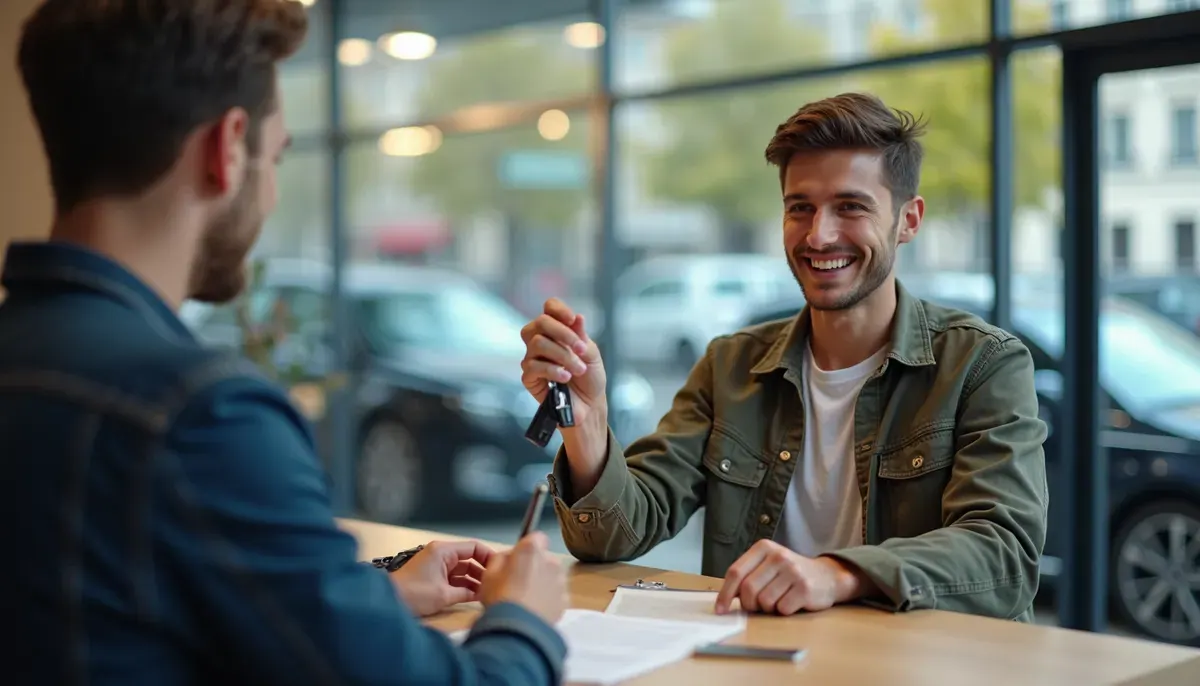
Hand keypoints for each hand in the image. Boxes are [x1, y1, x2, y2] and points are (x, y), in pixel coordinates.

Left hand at [390, 540, 493, 617]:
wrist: (388, 602)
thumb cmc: (412, 594)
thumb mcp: (444, 595)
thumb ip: (466, 593)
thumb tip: (482, 594)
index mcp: (444, 551)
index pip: (474, 547)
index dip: (489, 557)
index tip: (501, 569)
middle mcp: (441, 554)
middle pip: (470, 558)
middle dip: (483, 571)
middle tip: (496, 584)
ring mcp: (436, 564)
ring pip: (462, 569)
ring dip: (473, 580)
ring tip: (487, 592)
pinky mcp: (433, 575)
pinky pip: (453, 577)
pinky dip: (463, 585)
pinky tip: (473, 595)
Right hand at [479, 532, 568, 624]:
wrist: (518, 628)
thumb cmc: (500, 597)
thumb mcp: (488, 573)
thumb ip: (500, 559)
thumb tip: (508, 558)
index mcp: (531, 549)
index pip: (535, 537)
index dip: (526, 548)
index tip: (517, 559)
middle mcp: (551, 560)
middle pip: (544, 558)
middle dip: (534, 566)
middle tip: (517, 582)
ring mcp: (560, 581)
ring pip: (552, 576)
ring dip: (543, 583)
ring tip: (526, 599)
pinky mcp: (565, 600)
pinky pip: (556, 595)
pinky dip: (549, 599)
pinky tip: (535, 609)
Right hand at [520, 298, 606, 424]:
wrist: (589, 406)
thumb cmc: (590, 378)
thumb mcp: (591, 354)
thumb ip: (582, 336)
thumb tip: (578, 317)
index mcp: (557, 330)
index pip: (549, 308)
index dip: (559, 310)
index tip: (572, 320)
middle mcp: (541, 340)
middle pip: (540, 322)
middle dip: (563, 334)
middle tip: (581, 350)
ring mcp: (532, 357)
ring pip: (538, 343)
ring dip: (563, 356)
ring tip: (579, 369)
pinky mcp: (529, 376)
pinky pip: (534, 366)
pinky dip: (553, 370)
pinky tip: (566, 377)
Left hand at [715, 540, 868, 615]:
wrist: (827, 576)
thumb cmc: (789, 574)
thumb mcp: (767, 566)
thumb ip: (747, 576)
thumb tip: (724, 599)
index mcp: (763, 548)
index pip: (735, 572)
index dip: (725, 594)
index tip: (720, 610)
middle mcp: (778, 556)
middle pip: (748, 589)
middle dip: (748, 605)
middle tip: (756, 607)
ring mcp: (793, 571)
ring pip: (764, 602)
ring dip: (767, 609)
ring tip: (777, 601)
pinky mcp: (805, 587)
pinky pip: (782, 609)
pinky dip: (782, 612)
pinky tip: (791, 602)